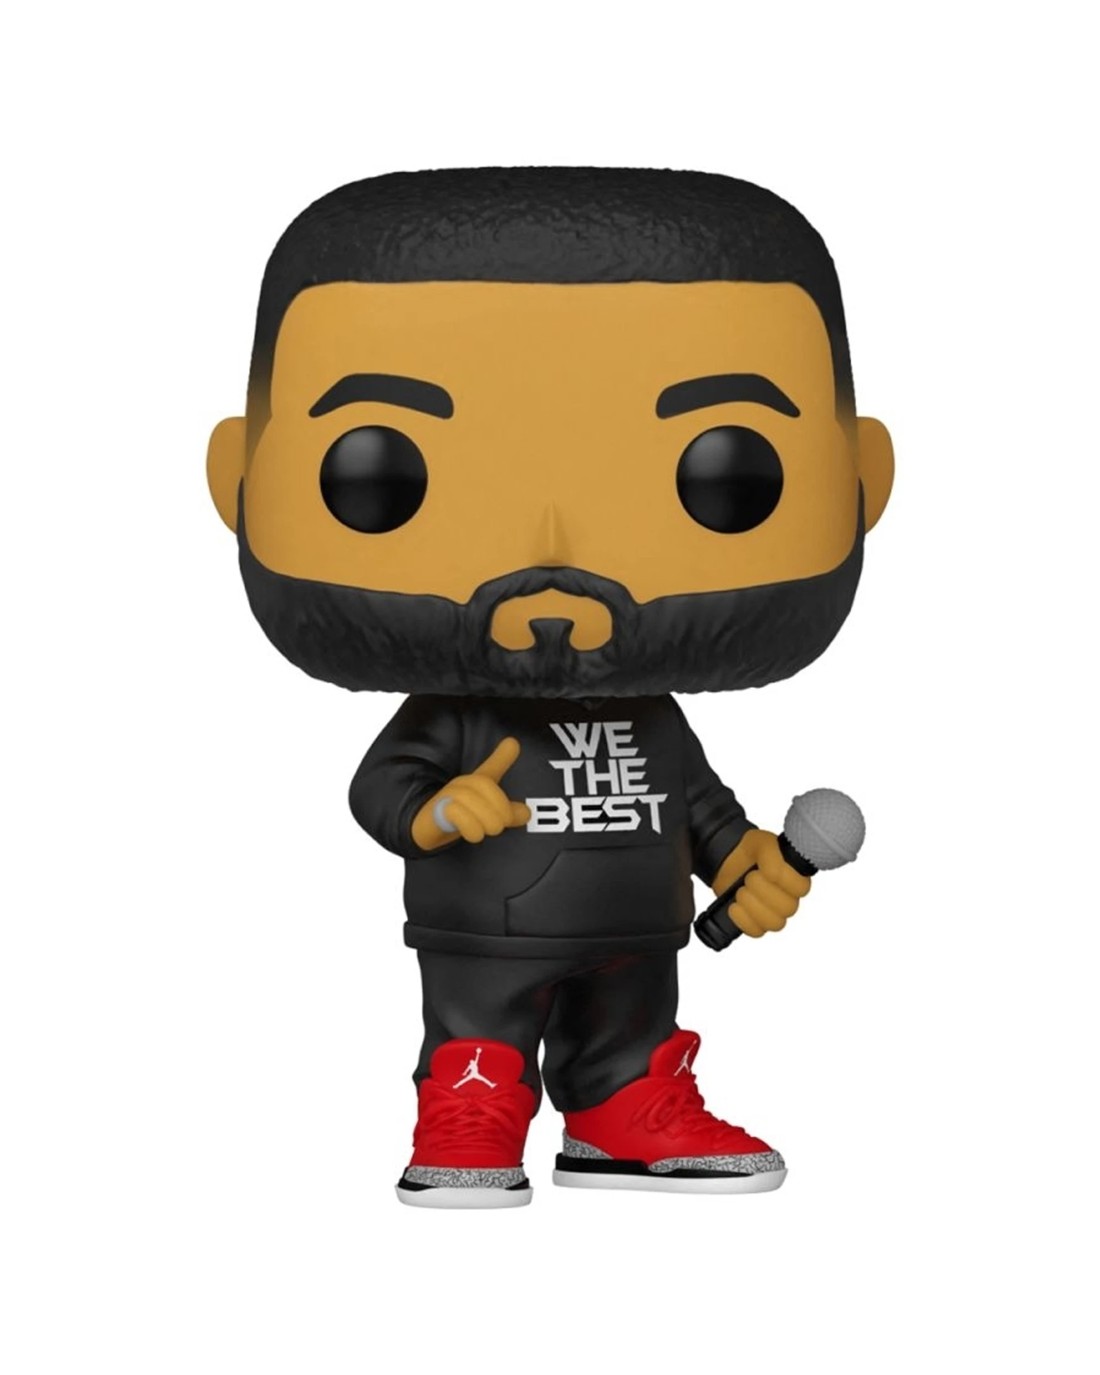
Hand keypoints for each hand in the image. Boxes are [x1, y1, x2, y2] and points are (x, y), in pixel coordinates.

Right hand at [411, 738, 530, 850]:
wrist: (427, 830)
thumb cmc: (459, 817)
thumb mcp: (487, 815)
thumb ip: (507, 813)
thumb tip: (527, 813)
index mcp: (474, 785)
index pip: (490, 769)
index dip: (502, 756)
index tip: (512, 743)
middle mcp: (461, 786)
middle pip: (483, 784)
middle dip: (499, 807)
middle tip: (502, 825)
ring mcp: (446, 796)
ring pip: (469, 798)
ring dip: (486, 820)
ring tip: (489, 832)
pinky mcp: (435, 811)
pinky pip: (454, 812)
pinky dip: (470, 826)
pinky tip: (474, 834)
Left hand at [711, 829, 810, 937]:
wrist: (726, 858)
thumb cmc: (750, 851)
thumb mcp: (761, 843)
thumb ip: (771, 855)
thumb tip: (774, 874)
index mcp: (794, 877)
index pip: (801, 889)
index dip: (783, 881)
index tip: (766, 870)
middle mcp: (788, 897)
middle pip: (787, 908)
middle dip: (763, 891)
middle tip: (749, 877)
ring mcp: (772, 912)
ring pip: (774, 923)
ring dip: (753, 907)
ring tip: (741, 891)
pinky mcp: (756, 922)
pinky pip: (756, 932)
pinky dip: (743, 920)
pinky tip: (734, 906)